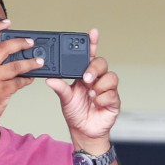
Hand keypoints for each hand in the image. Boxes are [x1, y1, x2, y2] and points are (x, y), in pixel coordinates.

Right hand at [0, 20, 42, 129]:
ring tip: (40, 62)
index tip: (8, 22)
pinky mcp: (3, 90)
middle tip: (31, 42)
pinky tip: (30, 79)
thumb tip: (7, 54)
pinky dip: (27, 80)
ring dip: (31, 63)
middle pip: (6, 47)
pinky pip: (20, 82)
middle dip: (21, 43)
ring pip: (17, 65)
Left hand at [47, 28, 119, 145]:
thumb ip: (60, 88)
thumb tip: (50, 80)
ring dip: (99, 85)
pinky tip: (96, 103)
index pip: (89, 55)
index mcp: (84, 75)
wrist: (84, 131)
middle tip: (86, 78)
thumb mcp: (65, 99)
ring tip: (91, 95)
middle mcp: (96, 79)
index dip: (92, 43)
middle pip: (101, 63)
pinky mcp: (113, 99)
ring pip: (110, 77)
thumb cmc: (76, 113)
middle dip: (94, 69)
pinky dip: (102, 98)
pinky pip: (112, 93)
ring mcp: (106, 88)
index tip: (92, 33)